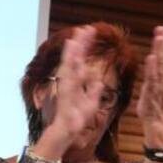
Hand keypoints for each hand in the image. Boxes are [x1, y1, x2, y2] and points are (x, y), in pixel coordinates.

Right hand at [39, 27, 100, 151]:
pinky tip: (70, 60)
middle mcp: (70, 82)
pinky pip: (67, 79)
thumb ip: (94, 92)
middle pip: (75, 59)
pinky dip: (68, 68)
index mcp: (77, 82)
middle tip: (86, 29)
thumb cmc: (75, 120)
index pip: (82, 61)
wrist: (65, 134)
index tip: (90, 32)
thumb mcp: (90, 104)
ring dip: (72, 52)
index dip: (85, 47)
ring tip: (76, 38)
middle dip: (80, 44)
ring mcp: (65, 87)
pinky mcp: (64, 95)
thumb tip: (99, 81)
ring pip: (69, 66)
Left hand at [136, 26, 162, 145]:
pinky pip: (154, 80)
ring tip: (159, 36)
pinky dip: (153, 68)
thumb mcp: (154, 89)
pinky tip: (152, 56)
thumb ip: (153, 77)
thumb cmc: (155, 110)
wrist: (158, 128)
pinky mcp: (154, 95)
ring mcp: (162, 88)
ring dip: (161, 50)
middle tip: (162, 28)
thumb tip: (150, 63)